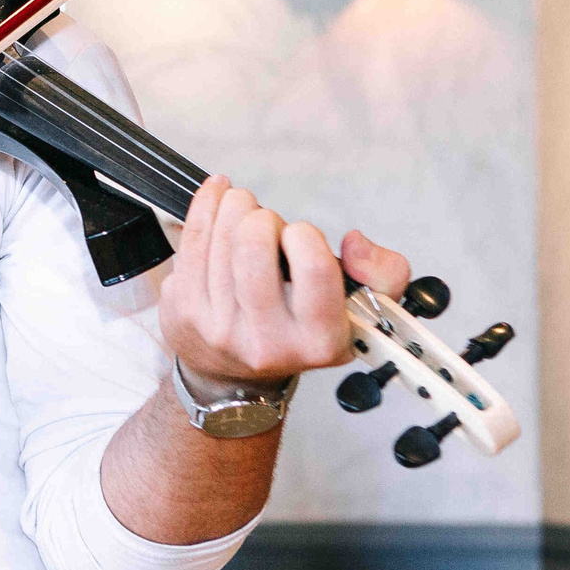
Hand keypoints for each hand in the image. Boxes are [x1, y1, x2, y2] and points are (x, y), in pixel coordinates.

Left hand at [160, 175, 409, 383]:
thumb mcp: (359, 310)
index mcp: (319, 340)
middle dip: (261, 216)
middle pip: (254, 244)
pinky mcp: (185, 311)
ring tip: (242, 209)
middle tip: (266, 225)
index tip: (297, 234)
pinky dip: (205, 205)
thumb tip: (355, 242)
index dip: (303, 235)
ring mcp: (219, 328)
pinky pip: (191, 239)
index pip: (313, 268)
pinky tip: (216, 195)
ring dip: (233, 206)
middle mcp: (267, 340)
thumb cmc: (299, 326)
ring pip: (219, 235)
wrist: (234, 374)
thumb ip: (384, 273)